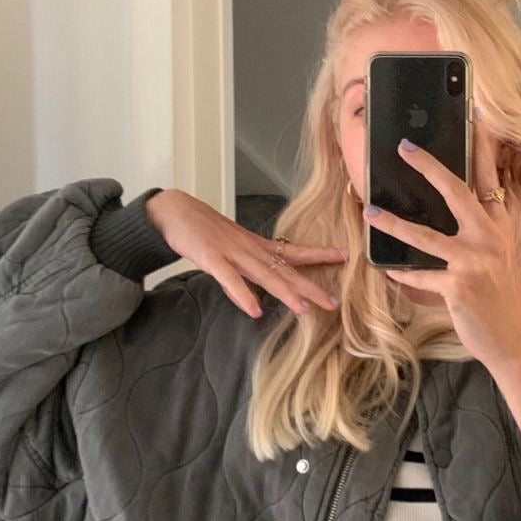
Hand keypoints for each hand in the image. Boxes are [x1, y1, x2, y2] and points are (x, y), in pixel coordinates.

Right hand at [147, 190, 346, 318]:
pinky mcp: (211, 258)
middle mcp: (250, 249)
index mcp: (257, 246)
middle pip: (286, 270)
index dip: (320, 255)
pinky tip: (255, 310)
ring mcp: (232, 253)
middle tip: (333, 302)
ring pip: (264, 275)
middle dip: (310, 287)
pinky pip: (229, 278)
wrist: (174, 210)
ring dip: (285, 293)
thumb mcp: (233, 248)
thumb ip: (249, 269)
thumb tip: (264, 288)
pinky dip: (242, 294)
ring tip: (304, 309)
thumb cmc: (204, 230)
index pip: (295, 251)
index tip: (345, 256)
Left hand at [364, 112, 520, 367]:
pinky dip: (401, 273)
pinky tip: (385, 269)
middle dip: (428, 167)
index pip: (490, 178)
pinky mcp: (458, 286)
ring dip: (393, 223)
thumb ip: (482, 226)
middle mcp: (489, 237)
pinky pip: (419, 275)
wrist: (512, 337)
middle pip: (457, 192)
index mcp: (499, 225)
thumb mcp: (499, 253)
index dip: (481, 147)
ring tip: (370, 212)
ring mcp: (474, 261)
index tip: (472, 116)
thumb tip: (460, 199)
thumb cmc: (500, 294)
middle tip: (404, 147)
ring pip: (425, 235)